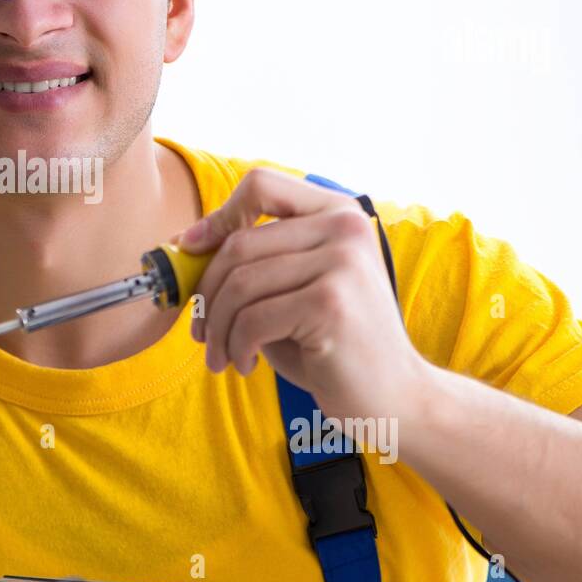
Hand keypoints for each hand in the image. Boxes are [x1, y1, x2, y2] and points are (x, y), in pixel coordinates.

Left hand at [175, 167, 428, 422]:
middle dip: (207, 293)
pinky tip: (245, 364)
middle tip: (200, 331)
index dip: (217, 215)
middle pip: (239, 243)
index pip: (261, 185)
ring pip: (240, 284)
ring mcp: (342, 262)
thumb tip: (186, 245)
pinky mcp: (331, 303)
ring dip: (217, 327)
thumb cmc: (332, 344)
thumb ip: (256, 262)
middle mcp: (344, 227)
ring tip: (221, 355)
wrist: (394, 397)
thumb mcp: (294, 290)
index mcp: (338, 213)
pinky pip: (252, 319)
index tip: (191, 249)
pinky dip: (236, 346)